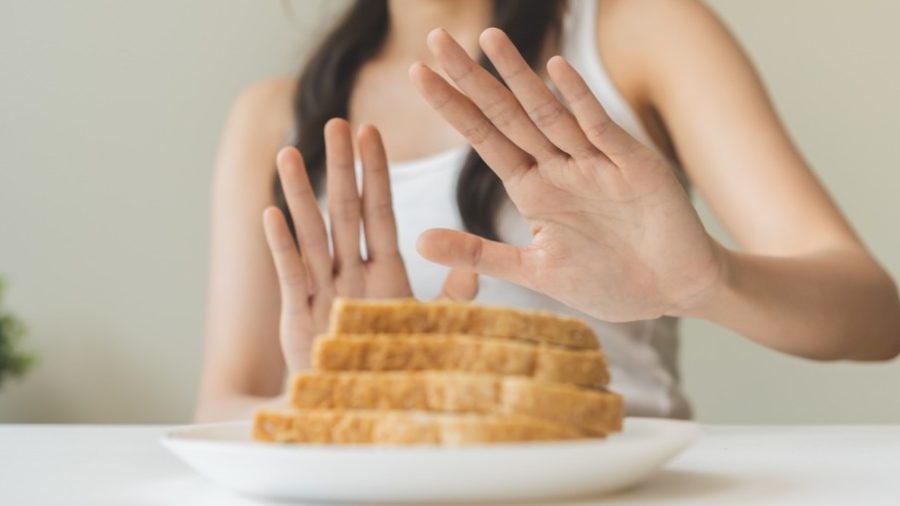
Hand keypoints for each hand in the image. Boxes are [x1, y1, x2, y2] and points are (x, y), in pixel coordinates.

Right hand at [263, 119, 476, 371]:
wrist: (362, 406)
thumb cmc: (393, 364)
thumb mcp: (430, 327)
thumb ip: (451, 296)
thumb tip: (471, 265)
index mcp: (384, 271)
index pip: (379, 211)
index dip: (374, 173)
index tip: (371, 133)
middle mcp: (351, 273)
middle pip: (345, 211)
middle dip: (341, 168)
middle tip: (336, 122)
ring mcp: (323, 290)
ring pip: (313, 233)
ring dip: (301, 194)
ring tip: (289, 152)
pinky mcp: (298, 315)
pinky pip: (291, 273)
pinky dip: (282, 246)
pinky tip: (272, 213)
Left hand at [409, 28, 723, 321]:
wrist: (674, 292)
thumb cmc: (609, 282)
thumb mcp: (533, 272)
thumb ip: (478, 254)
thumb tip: (417, 242)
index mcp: (533, 189)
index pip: (483, 138)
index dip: (452, 106)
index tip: (418, 74)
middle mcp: (558, 167)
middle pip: (506, 114)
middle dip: (471, 78)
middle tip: (436, 39)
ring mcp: (594, 162)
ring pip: (547, 112)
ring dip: (517, 76)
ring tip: (487, 38)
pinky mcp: (632, 166)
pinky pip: (599, 127)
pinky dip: (578, 99)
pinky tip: (554, 68)